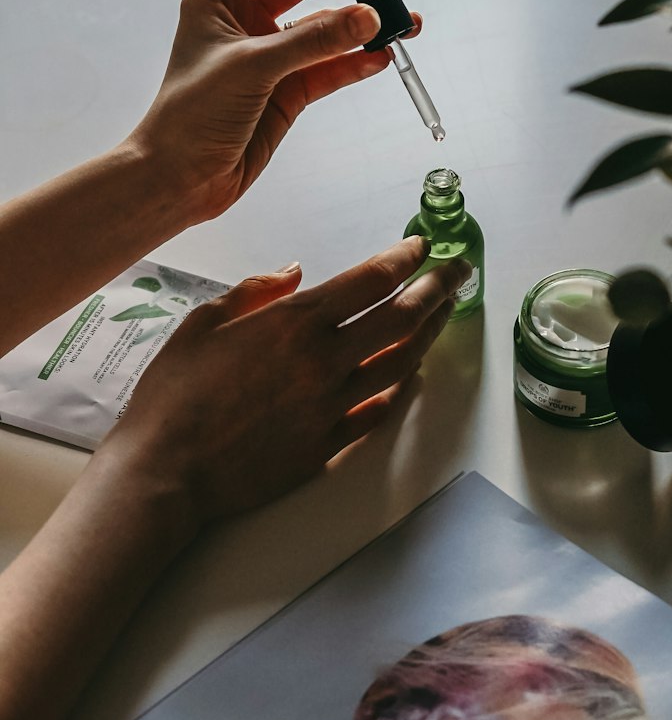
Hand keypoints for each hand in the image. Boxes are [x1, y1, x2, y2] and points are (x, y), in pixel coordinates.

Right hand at [98, 236, 466, 536]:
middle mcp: (324, 361)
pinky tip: (411, 373)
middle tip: (457, 273)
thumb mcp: (202, 323)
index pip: (369, 280)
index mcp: (294, 323)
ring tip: (444, 315)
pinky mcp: (329, 445)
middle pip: (401, 317)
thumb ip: (254, 292)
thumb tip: (294, 272)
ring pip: (400, 362)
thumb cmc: (173, 396)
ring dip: (429, 334)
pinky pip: (379, 410)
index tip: (421, 247)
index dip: (403, 259)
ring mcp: (332, 406)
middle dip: (437, 289)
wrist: (166, 472)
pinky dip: (401, 387)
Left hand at [129, 0, 420, 224]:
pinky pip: (331, 67)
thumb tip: (370, 19)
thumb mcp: (253, 68)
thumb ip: (314, 41)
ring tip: (405, 24)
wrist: (180, 179)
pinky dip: (357, 62)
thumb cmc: (192, 115)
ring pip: (325, 26)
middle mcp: (245, 18)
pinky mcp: (287, 91)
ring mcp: (270, 54)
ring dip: (363, 24)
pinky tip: (383, 59)